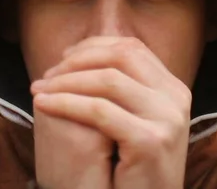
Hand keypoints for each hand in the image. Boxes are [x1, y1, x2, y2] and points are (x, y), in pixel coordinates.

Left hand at [31, 37, 191, 188]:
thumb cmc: (133, 169)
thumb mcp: (135, 120)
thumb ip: (122, 90)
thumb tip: (80, 55)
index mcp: (174, 89)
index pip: (132, 48)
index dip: (93, 47)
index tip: (63, 58)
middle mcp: (176, 98)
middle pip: (121, 56)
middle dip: (77, 61)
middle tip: (47, 76)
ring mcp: (167, 118)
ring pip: (108, 80)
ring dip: (65, 82)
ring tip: (39, 90)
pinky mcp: (150, 140)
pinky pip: (99, 111)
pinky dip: (65, 104)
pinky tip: (44, 106)